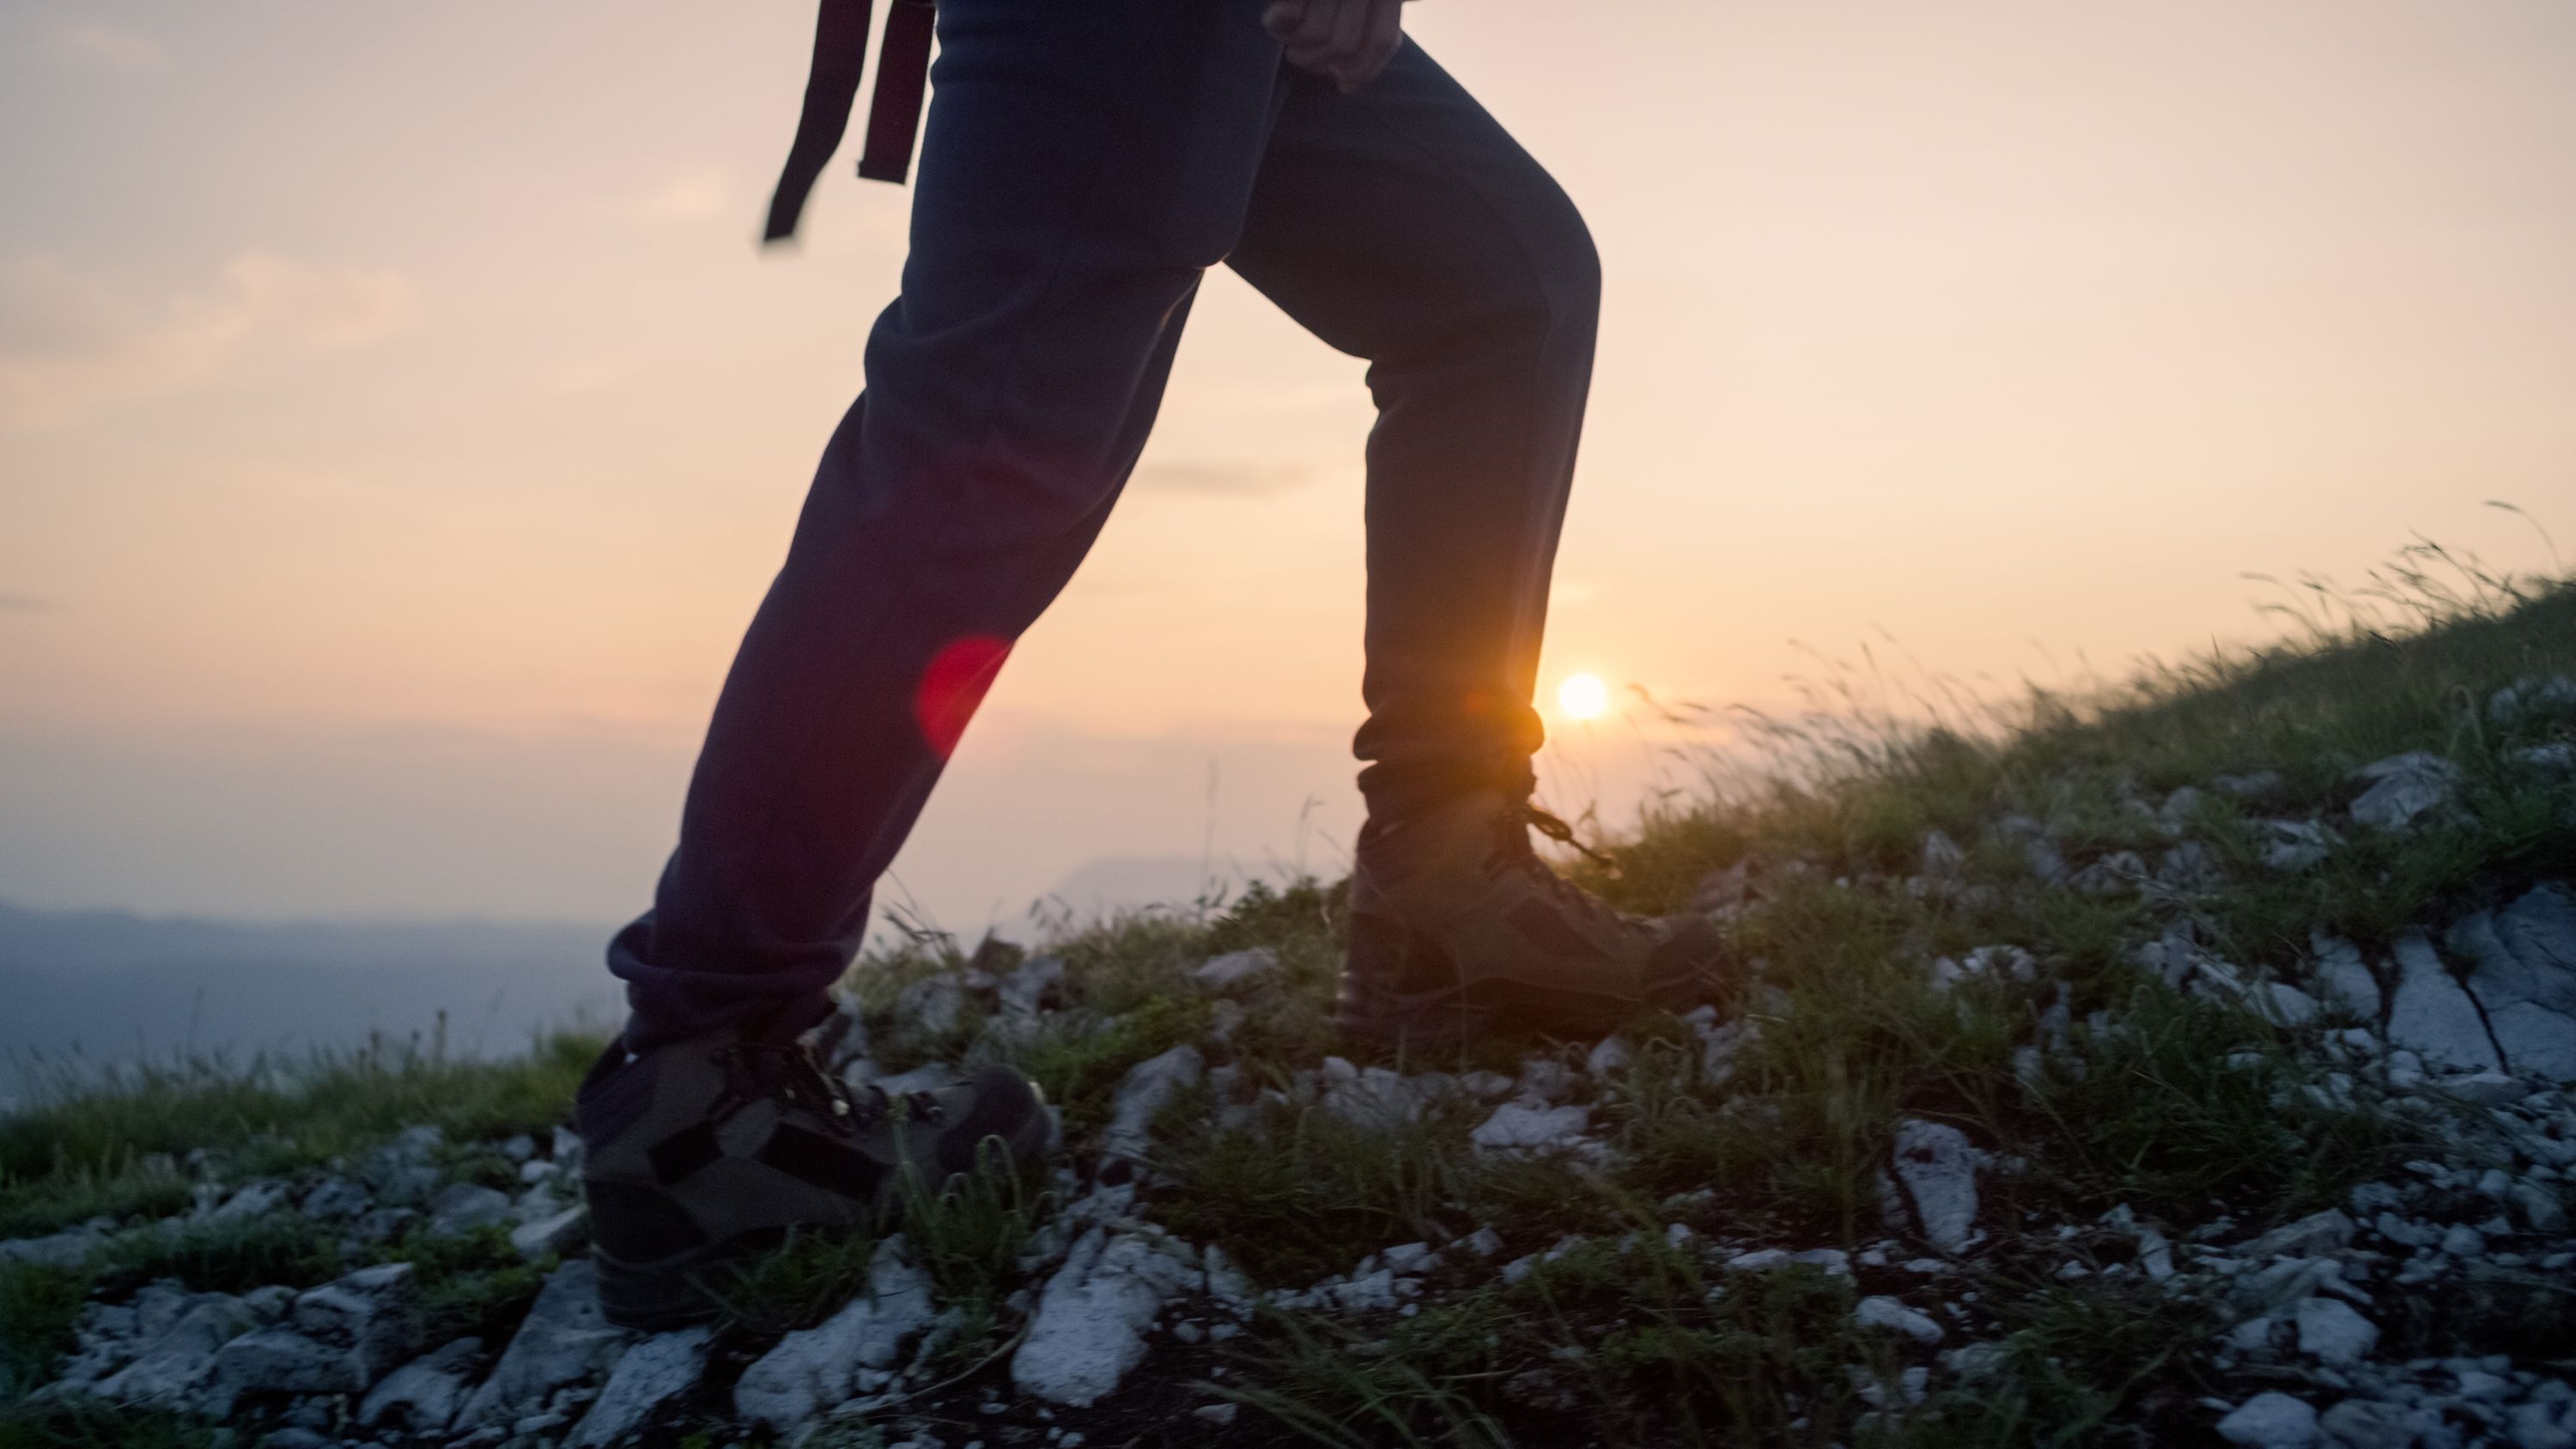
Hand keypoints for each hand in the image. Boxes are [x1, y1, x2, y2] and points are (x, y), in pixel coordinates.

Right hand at [1262, 0, 1408, 93]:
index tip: (1345, 85)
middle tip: (1301, 59)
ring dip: (1296, 48)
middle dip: (1318, 63)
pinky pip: (1289, 16)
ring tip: (1287, 41)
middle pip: (1343, 45)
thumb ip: (1367, 19)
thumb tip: (1353, 71)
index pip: (1381, 41)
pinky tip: (1272, 22)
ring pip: (1315, 35)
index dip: (1364, 71)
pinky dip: (1278, 26)